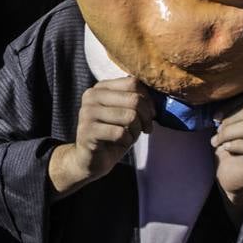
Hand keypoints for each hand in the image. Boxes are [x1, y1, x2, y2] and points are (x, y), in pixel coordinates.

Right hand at [49, 77, 153, 195]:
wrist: (91, 159)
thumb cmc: (113, 134)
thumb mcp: (126, 113)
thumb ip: (135, 101)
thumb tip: (156, 99)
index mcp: (101, 87)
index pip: (132, 83)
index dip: (148, 100)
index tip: (150, 114)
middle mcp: (91, 96)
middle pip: (134, 99)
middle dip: (146, 117)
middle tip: (146, 129)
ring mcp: (87, 113)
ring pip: (130, 116)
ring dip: (136, 131)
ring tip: (130, 136)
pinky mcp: (87, 131)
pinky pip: (120, 133)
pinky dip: (127, 141)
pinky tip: (120, 143)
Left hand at [210, 91, 242, 206]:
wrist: (230, 174)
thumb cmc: (230, 143)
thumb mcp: (231, 121)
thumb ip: (232, 106)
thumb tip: (219, 91)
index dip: (230, 104)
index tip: (215, 115)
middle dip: (229, 119)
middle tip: (216, 129)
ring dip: (228, 133)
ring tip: (217, 140)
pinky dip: (235, 145)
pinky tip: (226, 148)